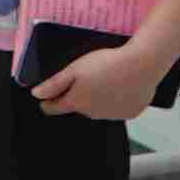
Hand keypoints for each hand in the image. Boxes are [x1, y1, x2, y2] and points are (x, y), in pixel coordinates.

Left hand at [26, 39, 168, 121]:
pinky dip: (118, 99)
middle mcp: (93, 114)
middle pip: (78, 107)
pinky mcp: (130, 112)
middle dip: (78, 95)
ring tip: (106, 79)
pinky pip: (118, 108)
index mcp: (77, 103)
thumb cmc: (108, 64)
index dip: (48, 102)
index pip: (54, 108)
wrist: (142, 64)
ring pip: (99, 108)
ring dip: (99, 98)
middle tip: (86, 77)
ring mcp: (113, 115)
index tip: (47, 98)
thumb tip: (37, 94)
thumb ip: (54, 84)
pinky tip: (121, 85)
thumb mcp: (74, 69)